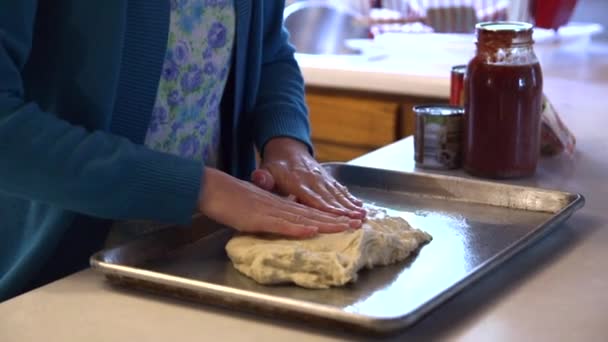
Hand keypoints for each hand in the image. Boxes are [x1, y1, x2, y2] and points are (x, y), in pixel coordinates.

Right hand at [198, 168, 361, 237]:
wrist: (212, 188)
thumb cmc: (230, 197)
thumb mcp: (256, 203)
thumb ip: (270, 210)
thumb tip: (282, 217)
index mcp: (279, 203)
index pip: (309, 210)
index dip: (329, 215)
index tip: (346, 220)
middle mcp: (279, 206)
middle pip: (312, 213)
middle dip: (335, 220)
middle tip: (357, 224)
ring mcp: (270, 211)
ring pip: (302, 218)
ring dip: (325, 224)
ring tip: (344, 227)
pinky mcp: (258, 218)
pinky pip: (281, 224)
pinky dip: (298, 228)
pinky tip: (312, 230)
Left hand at [252, 138, 365, 218]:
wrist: (287, 148)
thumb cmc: (275, 165)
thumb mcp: (265, 169)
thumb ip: (263, 177)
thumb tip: (258, 177)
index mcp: (297, 181)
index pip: (312, 197)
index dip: (325, 208)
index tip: (337, 216)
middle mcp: (313, 179)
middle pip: (330, 197)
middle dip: (344, 210)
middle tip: (357, 220)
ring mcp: (322, 178)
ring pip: (338, 194)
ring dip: (351, 205)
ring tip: (363, 215)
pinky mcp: (327, 178)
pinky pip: (340, 188)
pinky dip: (350, 197)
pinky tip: (360, 205)